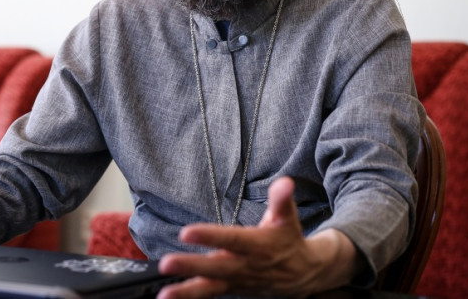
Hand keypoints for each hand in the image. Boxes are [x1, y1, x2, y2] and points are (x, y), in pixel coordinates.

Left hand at [157, 177, 359, 297]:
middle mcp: (245, 265)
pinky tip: (168, 297)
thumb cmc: (289, 240)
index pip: (231, 239)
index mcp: (257, 245)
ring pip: (210, 287)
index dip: (210, 236)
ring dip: (187, 292)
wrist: (303, 274)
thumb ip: (281, 199)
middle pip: (215, 266)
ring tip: (164, 294)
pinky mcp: (231, 289)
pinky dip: (190, 298)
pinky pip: (209, 294)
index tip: (186, 232)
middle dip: (191, 266)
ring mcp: (237, 280)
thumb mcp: (288, 218)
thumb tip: (285, 182)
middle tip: (166, 263)